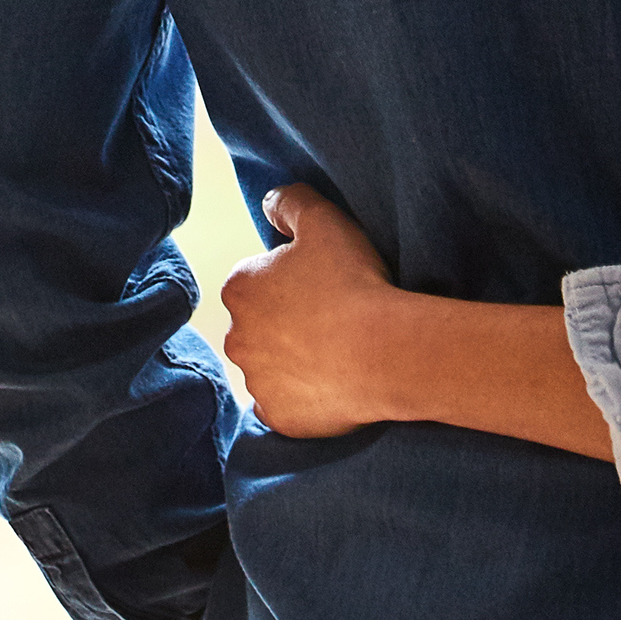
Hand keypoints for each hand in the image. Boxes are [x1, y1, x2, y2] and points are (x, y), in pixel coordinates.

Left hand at [218, 183, 409, 437]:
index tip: (324, 285)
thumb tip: (269, 203)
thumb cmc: (352, 282)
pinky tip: (332, 383)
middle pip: (259, 325)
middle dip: (285, 323)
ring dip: (293, 361)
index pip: (257, 280)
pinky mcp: (278, 418)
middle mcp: (235, 337)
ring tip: (338, 352)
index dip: (292, 280)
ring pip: (270, 367)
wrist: (385, 352)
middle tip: (332, 319)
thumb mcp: (323, 220)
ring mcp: (256, 382)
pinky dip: (302, 398)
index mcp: (239, 288)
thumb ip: (289, 202)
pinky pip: (285, 406)